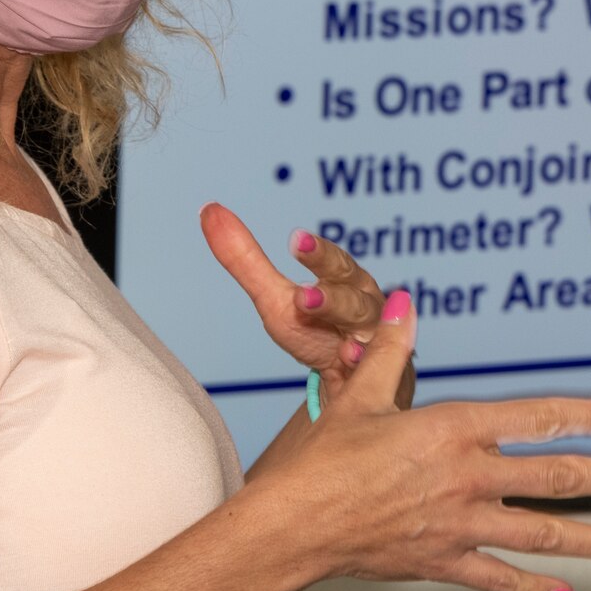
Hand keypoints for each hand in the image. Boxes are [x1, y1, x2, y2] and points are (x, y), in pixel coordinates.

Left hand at [199, 202, 409, 408]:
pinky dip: (362, 364)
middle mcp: (366, 307)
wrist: (350, 380)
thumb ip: (245, 260)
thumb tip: (209, 210)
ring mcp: (376, 342)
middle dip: (330, 297)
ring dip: (349, 331)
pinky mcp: (381, 375)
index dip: (317, 253)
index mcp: (345, 282)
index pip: (333, 263)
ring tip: (331, 333)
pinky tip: (348, 358)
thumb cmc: (315, 330)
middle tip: (303, 298)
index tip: (296, 241)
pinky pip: (377, 370)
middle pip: (351, 298)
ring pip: (365, 332)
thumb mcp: (275, 299)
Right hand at [257, 287, 590, 590]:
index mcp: (454, 429)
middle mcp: (467, 477)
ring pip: (543, 534)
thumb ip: (390, 349)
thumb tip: (404, 302)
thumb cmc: (322, 459)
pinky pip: (500, 578)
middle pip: (557, 478)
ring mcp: (459, 525)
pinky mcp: (442, 563)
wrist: (292, 526)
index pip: (540, 418)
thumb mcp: (358, 394)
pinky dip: (535, 587)